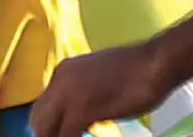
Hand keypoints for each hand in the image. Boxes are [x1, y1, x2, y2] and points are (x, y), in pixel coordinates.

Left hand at [28, 42, 176, 136]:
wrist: (155, 63)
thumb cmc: (137, 73)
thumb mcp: (99, 81)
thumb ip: (84, 94)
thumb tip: (80, 115)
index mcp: (63, 72)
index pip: (42, 106)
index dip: (48, 126)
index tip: (58, 134)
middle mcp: (59, 80)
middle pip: (38, 119)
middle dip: (47, 134)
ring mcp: (69, 93)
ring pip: (46, 128)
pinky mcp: (83, 108)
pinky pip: (65, 135)